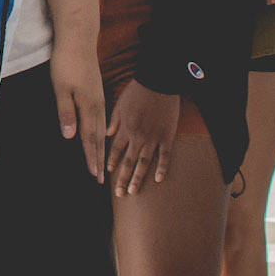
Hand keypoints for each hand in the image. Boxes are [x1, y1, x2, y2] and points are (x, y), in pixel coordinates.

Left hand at [49, 41, 106, 182]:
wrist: (79, 39)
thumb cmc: (67, 63)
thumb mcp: (61, 89)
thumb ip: (66, 113)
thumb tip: (69, 137)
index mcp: (88, 106)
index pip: (90, 138)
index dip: (92, 158)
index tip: (94, 176)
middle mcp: (97, 105)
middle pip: (98, 137)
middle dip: (99, 159)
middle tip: (101, 179)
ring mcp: (99, 98)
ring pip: (102, 129)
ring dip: (101, 147)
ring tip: (103, 162)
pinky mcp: (97, 92)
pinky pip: (102, 119)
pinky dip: (102, 132)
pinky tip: (101, 135)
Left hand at [103, 82, 177, 196]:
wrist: (158, 82)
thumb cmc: (137, 90)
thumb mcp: (119, 103)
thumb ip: (113, 121)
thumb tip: (107, 135)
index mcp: (125, 128)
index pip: (115, 150)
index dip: (111, 162)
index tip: (107, 173)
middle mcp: (137, 136)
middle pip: (128, 161)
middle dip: (122, 178)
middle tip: (119, 193)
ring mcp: (153, 137)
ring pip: (144, 162)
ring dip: (138, 178)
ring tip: (133, 191)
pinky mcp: (167, 135)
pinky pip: (165, 155)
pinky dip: (162, 168)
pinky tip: (158, 179)